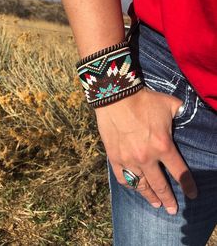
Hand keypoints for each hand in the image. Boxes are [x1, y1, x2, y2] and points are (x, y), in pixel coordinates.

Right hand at [95, 86, 197, 214]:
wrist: (116, 96)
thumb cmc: (144, 100)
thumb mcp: (170, 104)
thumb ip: (182, 112)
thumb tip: (188, 114)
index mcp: (163, 146)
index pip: (180, 173)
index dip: (188, 186)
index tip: (192, 195)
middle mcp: (146, 158)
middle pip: (160, 185)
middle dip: (168, 199)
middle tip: (171, 210)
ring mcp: (128, 160)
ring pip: (141, 185)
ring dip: (149, 196)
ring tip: (154, 203)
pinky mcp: (114, 157)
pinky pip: (122, 177)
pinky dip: (129, 184)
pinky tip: (133, 186)